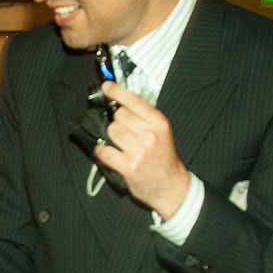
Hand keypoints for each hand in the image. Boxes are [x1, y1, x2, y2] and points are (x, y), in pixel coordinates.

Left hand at [94, 81, 190, 217]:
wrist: (170, 185)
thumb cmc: (163, 157)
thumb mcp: (161, 132)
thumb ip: (144, 117)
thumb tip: (120, 103)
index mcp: (159, 123)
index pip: (134, 101)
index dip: (117, 91)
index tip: (106, 87)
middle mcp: (150, 135)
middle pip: (119, 115)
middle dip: (118, 122)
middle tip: (125, 133)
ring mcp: (139, 151)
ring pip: (112, 131)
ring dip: (111, 137)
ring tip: (121, 145)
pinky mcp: (129, 167)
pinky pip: (105, 151)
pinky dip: (102, 152)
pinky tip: (109, 154)